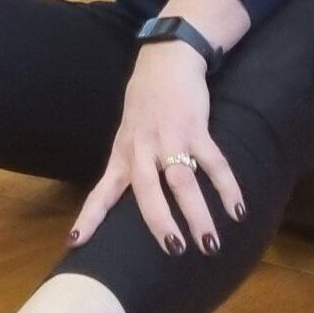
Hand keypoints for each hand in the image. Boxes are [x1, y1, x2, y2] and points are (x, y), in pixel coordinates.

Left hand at [69, 45, 243, 255]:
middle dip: (160, 223)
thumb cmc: (146, 105)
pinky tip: (237, 211)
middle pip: (147, 191)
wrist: (165, 62)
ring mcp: (169, 139)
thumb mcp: (129, 136)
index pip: (101, 191)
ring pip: (182, 182)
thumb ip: (131, 165)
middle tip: (174, 250)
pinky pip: (213, 163)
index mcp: (123, 155)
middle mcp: (142, 149)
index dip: (89, 217)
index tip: (75, 242)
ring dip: (198, 214)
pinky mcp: (195, 128)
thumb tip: (136, 203)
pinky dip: (227, 188)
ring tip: (209, 244)